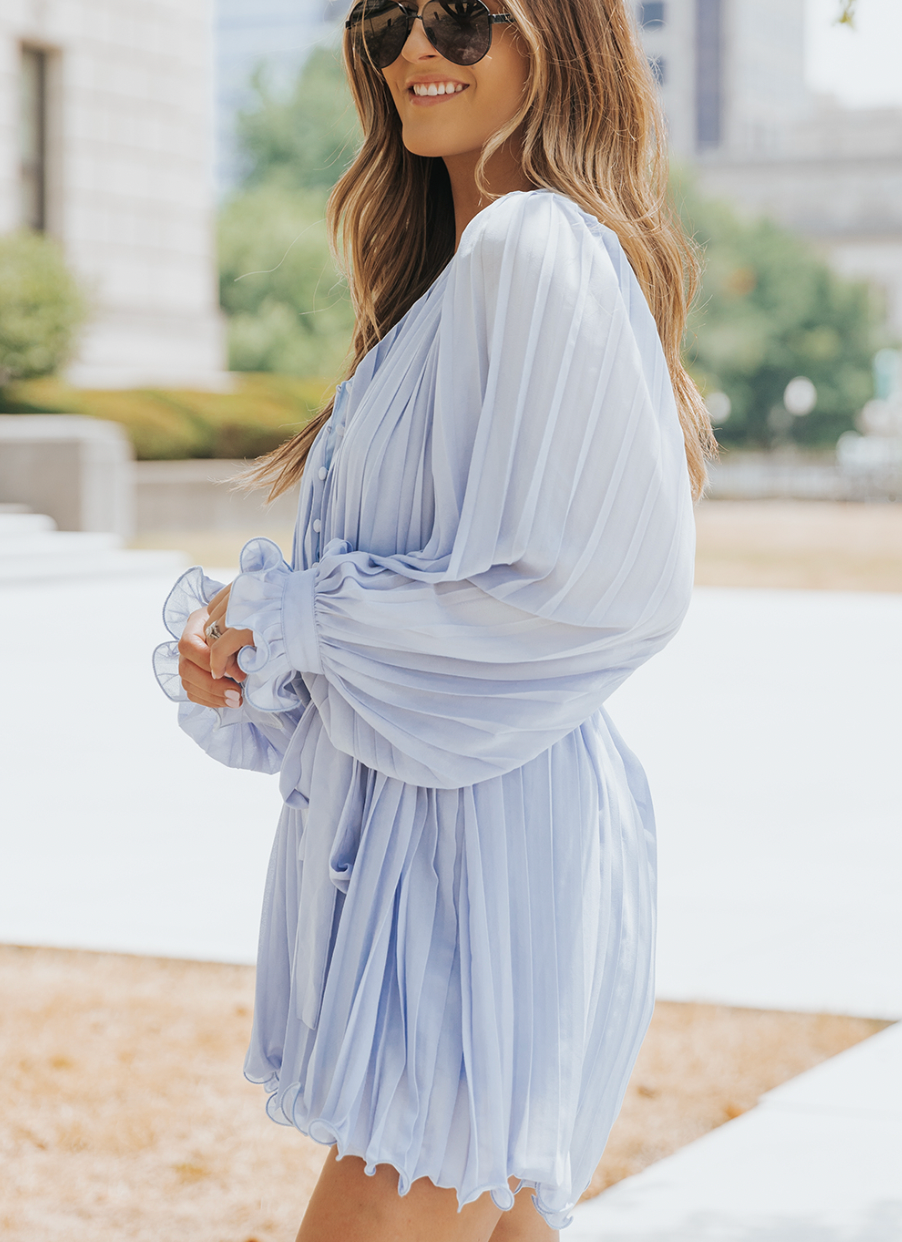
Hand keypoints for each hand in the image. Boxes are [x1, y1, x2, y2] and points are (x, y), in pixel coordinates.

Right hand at [177, 584, 254, 709]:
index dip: (206, 660)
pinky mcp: (193, 677)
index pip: (188, 645)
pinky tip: (228, 701)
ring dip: (213, 696)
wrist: (242, 627)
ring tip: (236, 700)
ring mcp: (188, 661)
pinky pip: (194, 693)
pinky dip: (211, 700)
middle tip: (236, 693)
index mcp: (195, 625)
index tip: (230, 670)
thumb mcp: (241, 626)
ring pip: (188, 683)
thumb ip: (236, 643)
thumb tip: (239, 670)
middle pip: (186, 668)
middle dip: (212, 685)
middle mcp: (188, 645)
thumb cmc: (242, 624)